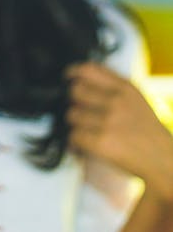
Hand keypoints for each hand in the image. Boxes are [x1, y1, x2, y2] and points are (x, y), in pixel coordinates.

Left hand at [66, 62, 172, 201]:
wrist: (164, 161)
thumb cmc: (147, 131)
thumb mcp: (136, 99)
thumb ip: (113, 84)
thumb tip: (81, 73)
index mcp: (125, 88)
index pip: (88, 70)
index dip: (73, 72)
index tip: (68, 77)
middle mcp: (116, 101)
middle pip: (75, 91)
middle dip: (75, 102)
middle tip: (81, 112)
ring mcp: (109, 122)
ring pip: (72, 115)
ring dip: (76, 125)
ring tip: (86, 131)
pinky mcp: (102, 143)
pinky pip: (74, 136)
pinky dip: (75, 142)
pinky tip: (84, 145)